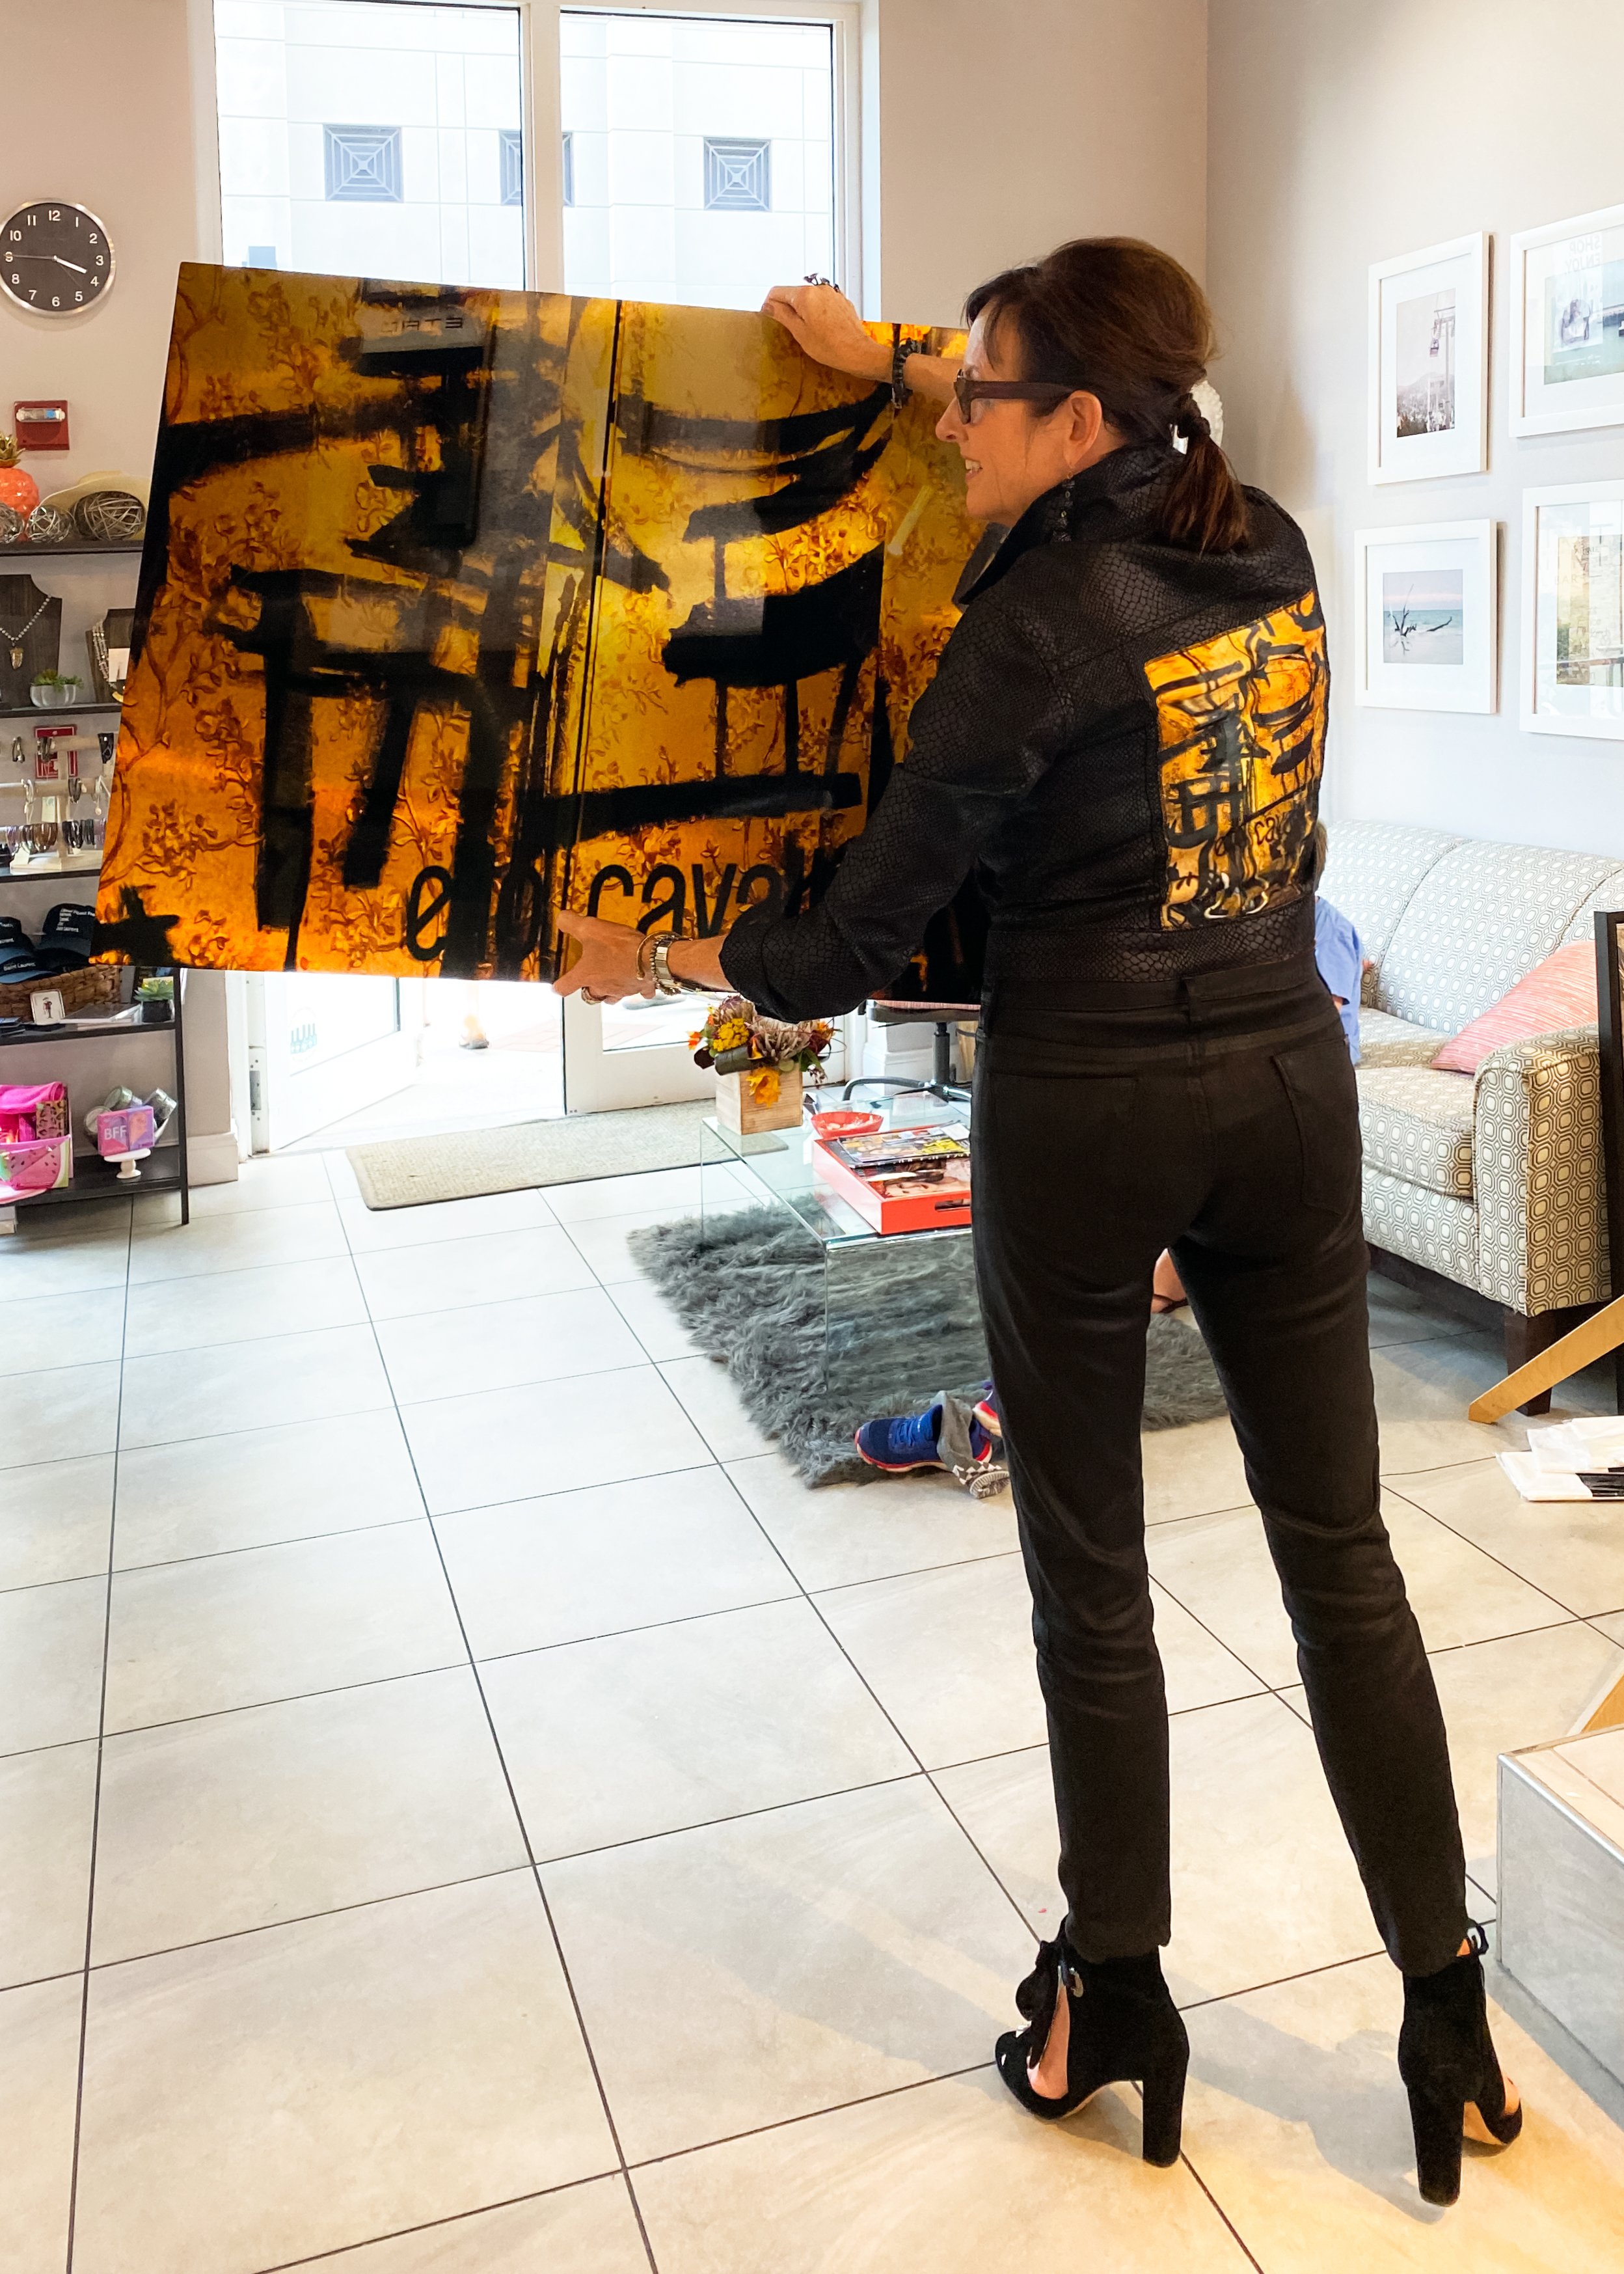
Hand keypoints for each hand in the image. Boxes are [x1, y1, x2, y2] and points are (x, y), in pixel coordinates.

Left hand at [552, 910, 653, 1002]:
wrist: (651, 956)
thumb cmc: (621, 948)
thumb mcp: (590, 928)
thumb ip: (571, 923)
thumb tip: (562, 919)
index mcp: (586, 976)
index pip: (564, 988)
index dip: (559, 986)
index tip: (558, 985)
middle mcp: (602, 987)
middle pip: (589, 995)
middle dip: (588, 988)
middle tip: (590, 977)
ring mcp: (621, 990)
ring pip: (611, 996)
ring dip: (609, 989)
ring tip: (611, 976)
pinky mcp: (640, 988)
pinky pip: (638, 992)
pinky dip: (637, 986)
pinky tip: (637, 976)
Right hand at [761, 282, 886, 380]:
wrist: (858, 353)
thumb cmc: (831, 347)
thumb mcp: (799, 333)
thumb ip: (782, 315)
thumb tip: (769, 305)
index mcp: (805, 295)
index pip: (777, 291)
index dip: (770, 304)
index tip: (770, 315)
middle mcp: (819, 289)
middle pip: (794, 293)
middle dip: (788, 308)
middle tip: (790, 328)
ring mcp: (832, 294)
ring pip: (809, 298)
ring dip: (804, 310)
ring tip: (808, 330)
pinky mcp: (840, 301)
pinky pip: (822, 303)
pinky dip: (817, 312)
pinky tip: (821, 328)